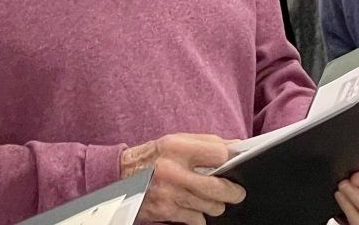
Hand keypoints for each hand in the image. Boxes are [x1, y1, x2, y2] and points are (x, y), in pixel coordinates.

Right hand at [122, 133, 244, 222]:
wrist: (121, 174)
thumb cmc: (155, 156)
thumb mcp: (178, 141)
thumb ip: (207, 143)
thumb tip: (237, 148)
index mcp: (177, 147)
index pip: (220, 154)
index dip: (230, 160)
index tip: (233, 163)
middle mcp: (172, 171)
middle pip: (218, 188)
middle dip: (233, 192)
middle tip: (237, 192)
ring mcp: (169, 194)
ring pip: (211, 207)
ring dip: (215, 204)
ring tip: (209, 198)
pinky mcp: (165, 211)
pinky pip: (197, 219)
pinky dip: (199, 216)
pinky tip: (192, 206)